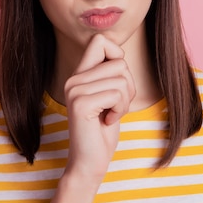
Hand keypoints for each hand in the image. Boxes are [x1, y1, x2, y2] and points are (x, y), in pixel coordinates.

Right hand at [62, 34, 135, 182]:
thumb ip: (110, 73)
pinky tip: (107, 121)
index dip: (118, 56)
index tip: (117, 81)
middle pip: (120, 63)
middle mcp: (73, 78)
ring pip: (121, 78)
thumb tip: (119, 49)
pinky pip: (116, 94)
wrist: (90, 161)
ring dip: (124, 101)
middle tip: (115, 106)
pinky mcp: (80, 103)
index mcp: (79, 74)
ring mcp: (74, 90)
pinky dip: (120, 110)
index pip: (100, 41)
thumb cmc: (103, 129)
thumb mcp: (110, 95)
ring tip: (110, 114)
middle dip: (128, 87)